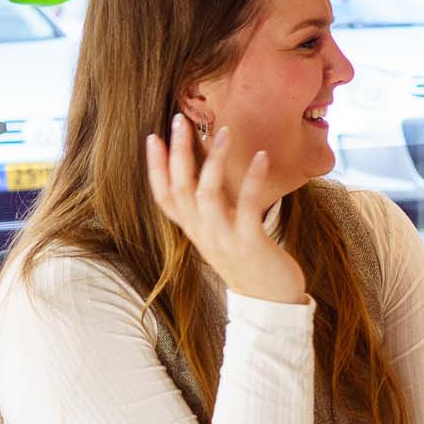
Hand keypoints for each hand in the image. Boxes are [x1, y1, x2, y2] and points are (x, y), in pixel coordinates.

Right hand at [145, 115, 305, 304]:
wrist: (271, 303)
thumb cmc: (250, 261)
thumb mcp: (223, 234)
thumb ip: (214, 209)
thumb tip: (210, 174)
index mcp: (195, 230)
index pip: (164, 197)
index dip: (156, 168)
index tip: (152, 137)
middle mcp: (203, 234)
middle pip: (180, 188)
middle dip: (179, 152)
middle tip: (179, 119)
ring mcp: (224, 239)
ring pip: (207, 194)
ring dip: (214, 160)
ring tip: (223, 131)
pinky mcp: (250, 243)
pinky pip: (248, 207)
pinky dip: (253, 179)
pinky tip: (261, 156)